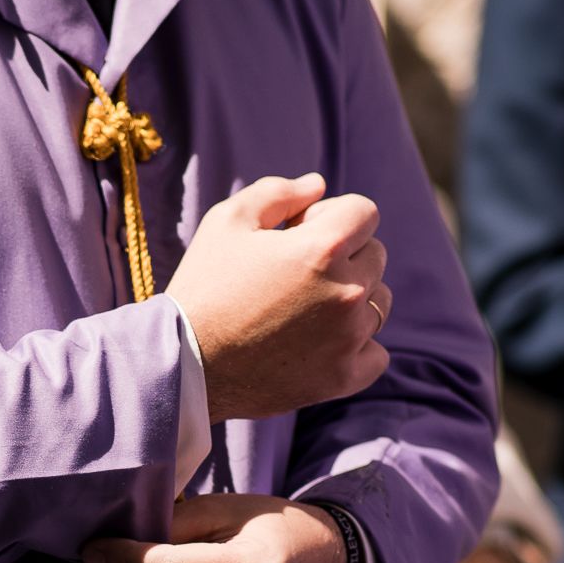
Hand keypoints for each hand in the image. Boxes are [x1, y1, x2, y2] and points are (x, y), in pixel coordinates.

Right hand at [165, 173, 391, 422]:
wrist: (184, 364)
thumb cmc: (203, 286)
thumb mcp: (226, 221)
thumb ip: (278, 192)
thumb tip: (318, 185)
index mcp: (323, 248)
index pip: (364, 212)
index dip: (330, 216)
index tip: (299, 234)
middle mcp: (346, 292)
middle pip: (375, 254)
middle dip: (343, 254)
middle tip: (294, 273)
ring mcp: (349, 338)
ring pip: (379, 301)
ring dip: (353, 297)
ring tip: (305, 308)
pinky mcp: (344, 377)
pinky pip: (377, 353)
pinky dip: (356, 346)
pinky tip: (320, 343)